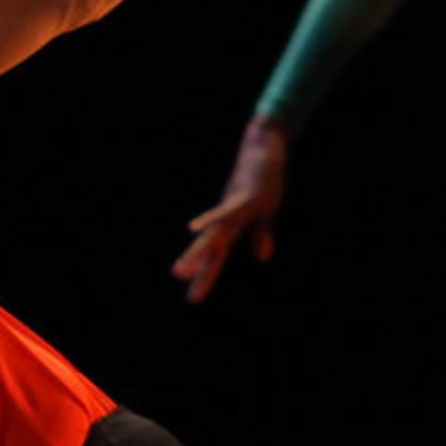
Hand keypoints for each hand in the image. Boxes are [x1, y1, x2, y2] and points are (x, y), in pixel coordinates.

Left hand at [174, 117, 288, 301]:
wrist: (264, 148)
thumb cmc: (263, 179)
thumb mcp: (265, 212)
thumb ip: (261, 234)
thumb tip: (262, 257)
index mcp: (231, 224)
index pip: (217, 255)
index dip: (206, 276)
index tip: (193, 297)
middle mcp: (228, 218)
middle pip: (211, 248)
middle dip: (198, 268)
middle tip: (183, 287)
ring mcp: (234, 207)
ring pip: (214, 235)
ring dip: (197, 252)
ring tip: (181, 270)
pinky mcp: (245, 197)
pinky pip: (226, 212)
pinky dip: (210, 220)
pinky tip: (194, 228)